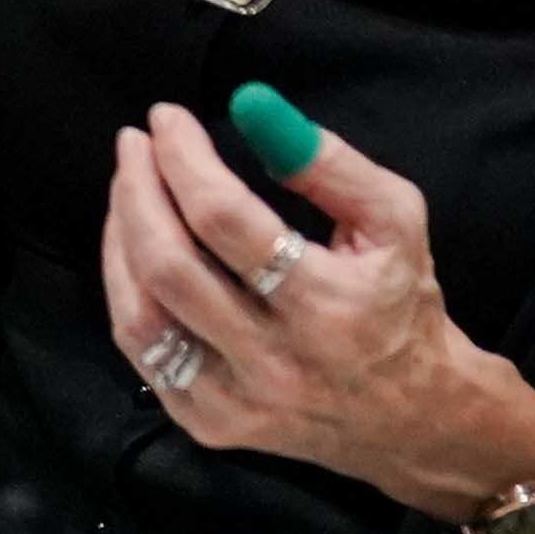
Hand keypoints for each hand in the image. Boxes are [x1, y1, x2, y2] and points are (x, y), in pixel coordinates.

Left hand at [101, 98, 534, 517]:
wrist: (414, 418)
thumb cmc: (401, 302)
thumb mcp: (395, 218)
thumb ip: (329, 163)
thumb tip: (252, 108)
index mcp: (327, 305)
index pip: (226, 220)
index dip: (184, 159)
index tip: (167, 118)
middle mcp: (276, 361)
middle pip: (170, 267)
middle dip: (138, 192)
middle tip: (133, 143)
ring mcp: (236, 402)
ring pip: (142, 317)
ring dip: (120, 239)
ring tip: (128, 188)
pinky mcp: (210, 425)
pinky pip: (143, 354)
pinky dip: (125, 291)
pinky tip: (132, 249)